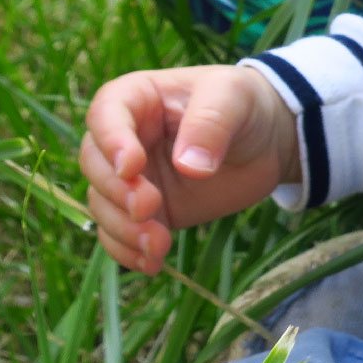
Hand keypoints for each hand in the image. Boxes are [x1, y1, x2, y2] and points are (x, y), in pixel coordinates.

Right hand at [79, 65, 298, 273]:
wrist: (267, 139)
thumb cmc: (243, 104)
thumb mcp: (233, 97)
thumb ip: (211, 123)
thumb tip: (189, 167)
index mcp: (136, 98)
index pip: (105, 115)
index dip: (112, 142)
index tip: (133, 167)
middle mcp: (124, 139)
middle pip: (95, 166)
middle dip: (117, 192)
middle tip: (150, 208)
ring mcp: (133, 179)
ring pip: (103, 205)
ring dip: (123, 230)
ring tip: (158, 246)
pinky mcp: (148, 212)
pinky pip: (120, 235)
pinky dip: (128, 252)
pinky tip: (151, 264)